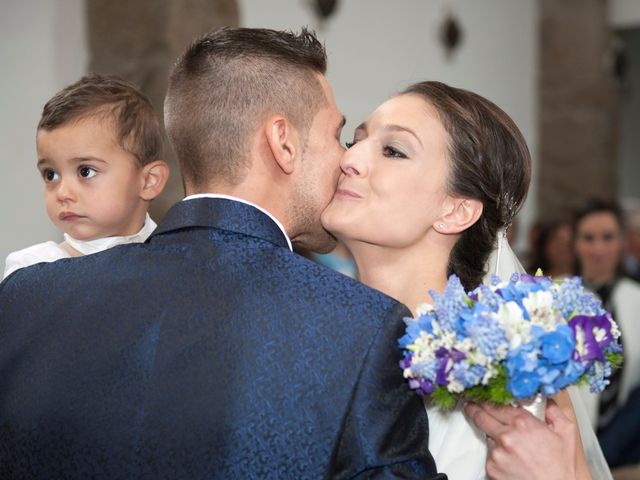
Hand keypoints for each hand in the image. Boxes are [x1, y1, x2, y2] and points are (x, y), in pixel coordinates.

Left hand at [464, 399, 578, 479]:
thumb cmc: (560, 467)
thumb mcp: (566, 433)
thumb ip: (554, 411)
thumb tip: (546, 400)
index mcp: (522, 423)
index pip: (494, 404)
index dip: (486, 400)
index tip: (481, 397)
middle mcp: (505, 436)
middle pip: (480, 416)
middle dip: (474, 409)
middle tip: (471, 405)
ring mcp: (496, 453)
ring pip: (486, 436)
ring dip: (492, 435)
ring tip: (509, 443)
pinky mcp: (491, 467)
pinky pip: (489, 454)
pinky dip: (496, 453)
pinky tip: (510, 457)